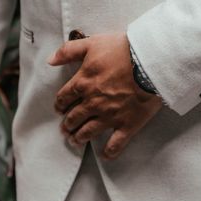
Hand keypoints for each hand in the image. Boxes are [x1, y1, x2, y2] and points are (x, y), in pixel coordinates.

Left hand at [47, 31, 163, 159]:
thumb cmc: (122, 49)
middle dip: (67, 124)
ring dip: (79, 138)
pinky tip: (105, 156)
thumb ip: (69, 51)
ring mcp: (110, 116)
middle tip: (65, 128)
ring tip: (75, 141)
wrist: (150, 61)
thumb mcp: (92, 43)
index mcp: (83, 83)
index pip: (64, 98)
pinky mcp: (127, 124)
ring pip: (88, 132)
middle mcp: (93, 102)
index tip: (59, 109)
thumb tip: (50, 60)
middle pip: (74, 117)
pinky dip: (109, 152)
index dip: (59, 104)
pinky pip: (116, 144)